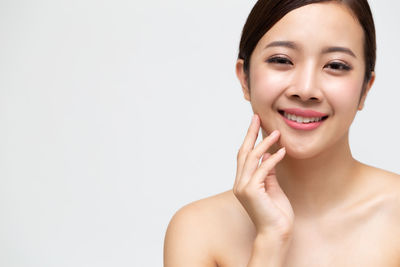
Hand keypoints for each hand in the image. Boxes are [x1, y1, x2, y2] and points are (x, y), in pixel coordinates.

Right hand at [233, 114, 293, 239]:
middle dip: (250, 134)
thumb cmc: (276, 213)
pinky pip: (262, 170)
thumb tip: (268, 155)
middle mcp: (240, 183)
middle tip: (256, 117)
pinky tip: (282, 152)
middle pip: (244, 153)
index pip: (244, 156)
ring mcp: (243, 187)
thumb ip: (268, 172)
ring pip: (252, 159)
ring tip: (276, 133)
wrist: (276, 233)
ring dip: (264, 144)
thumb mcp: (273, 187)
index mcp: (243, 182)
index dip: (249, 139)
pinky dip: (272, 160)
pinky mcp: (251, 191)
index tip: (255, 124)